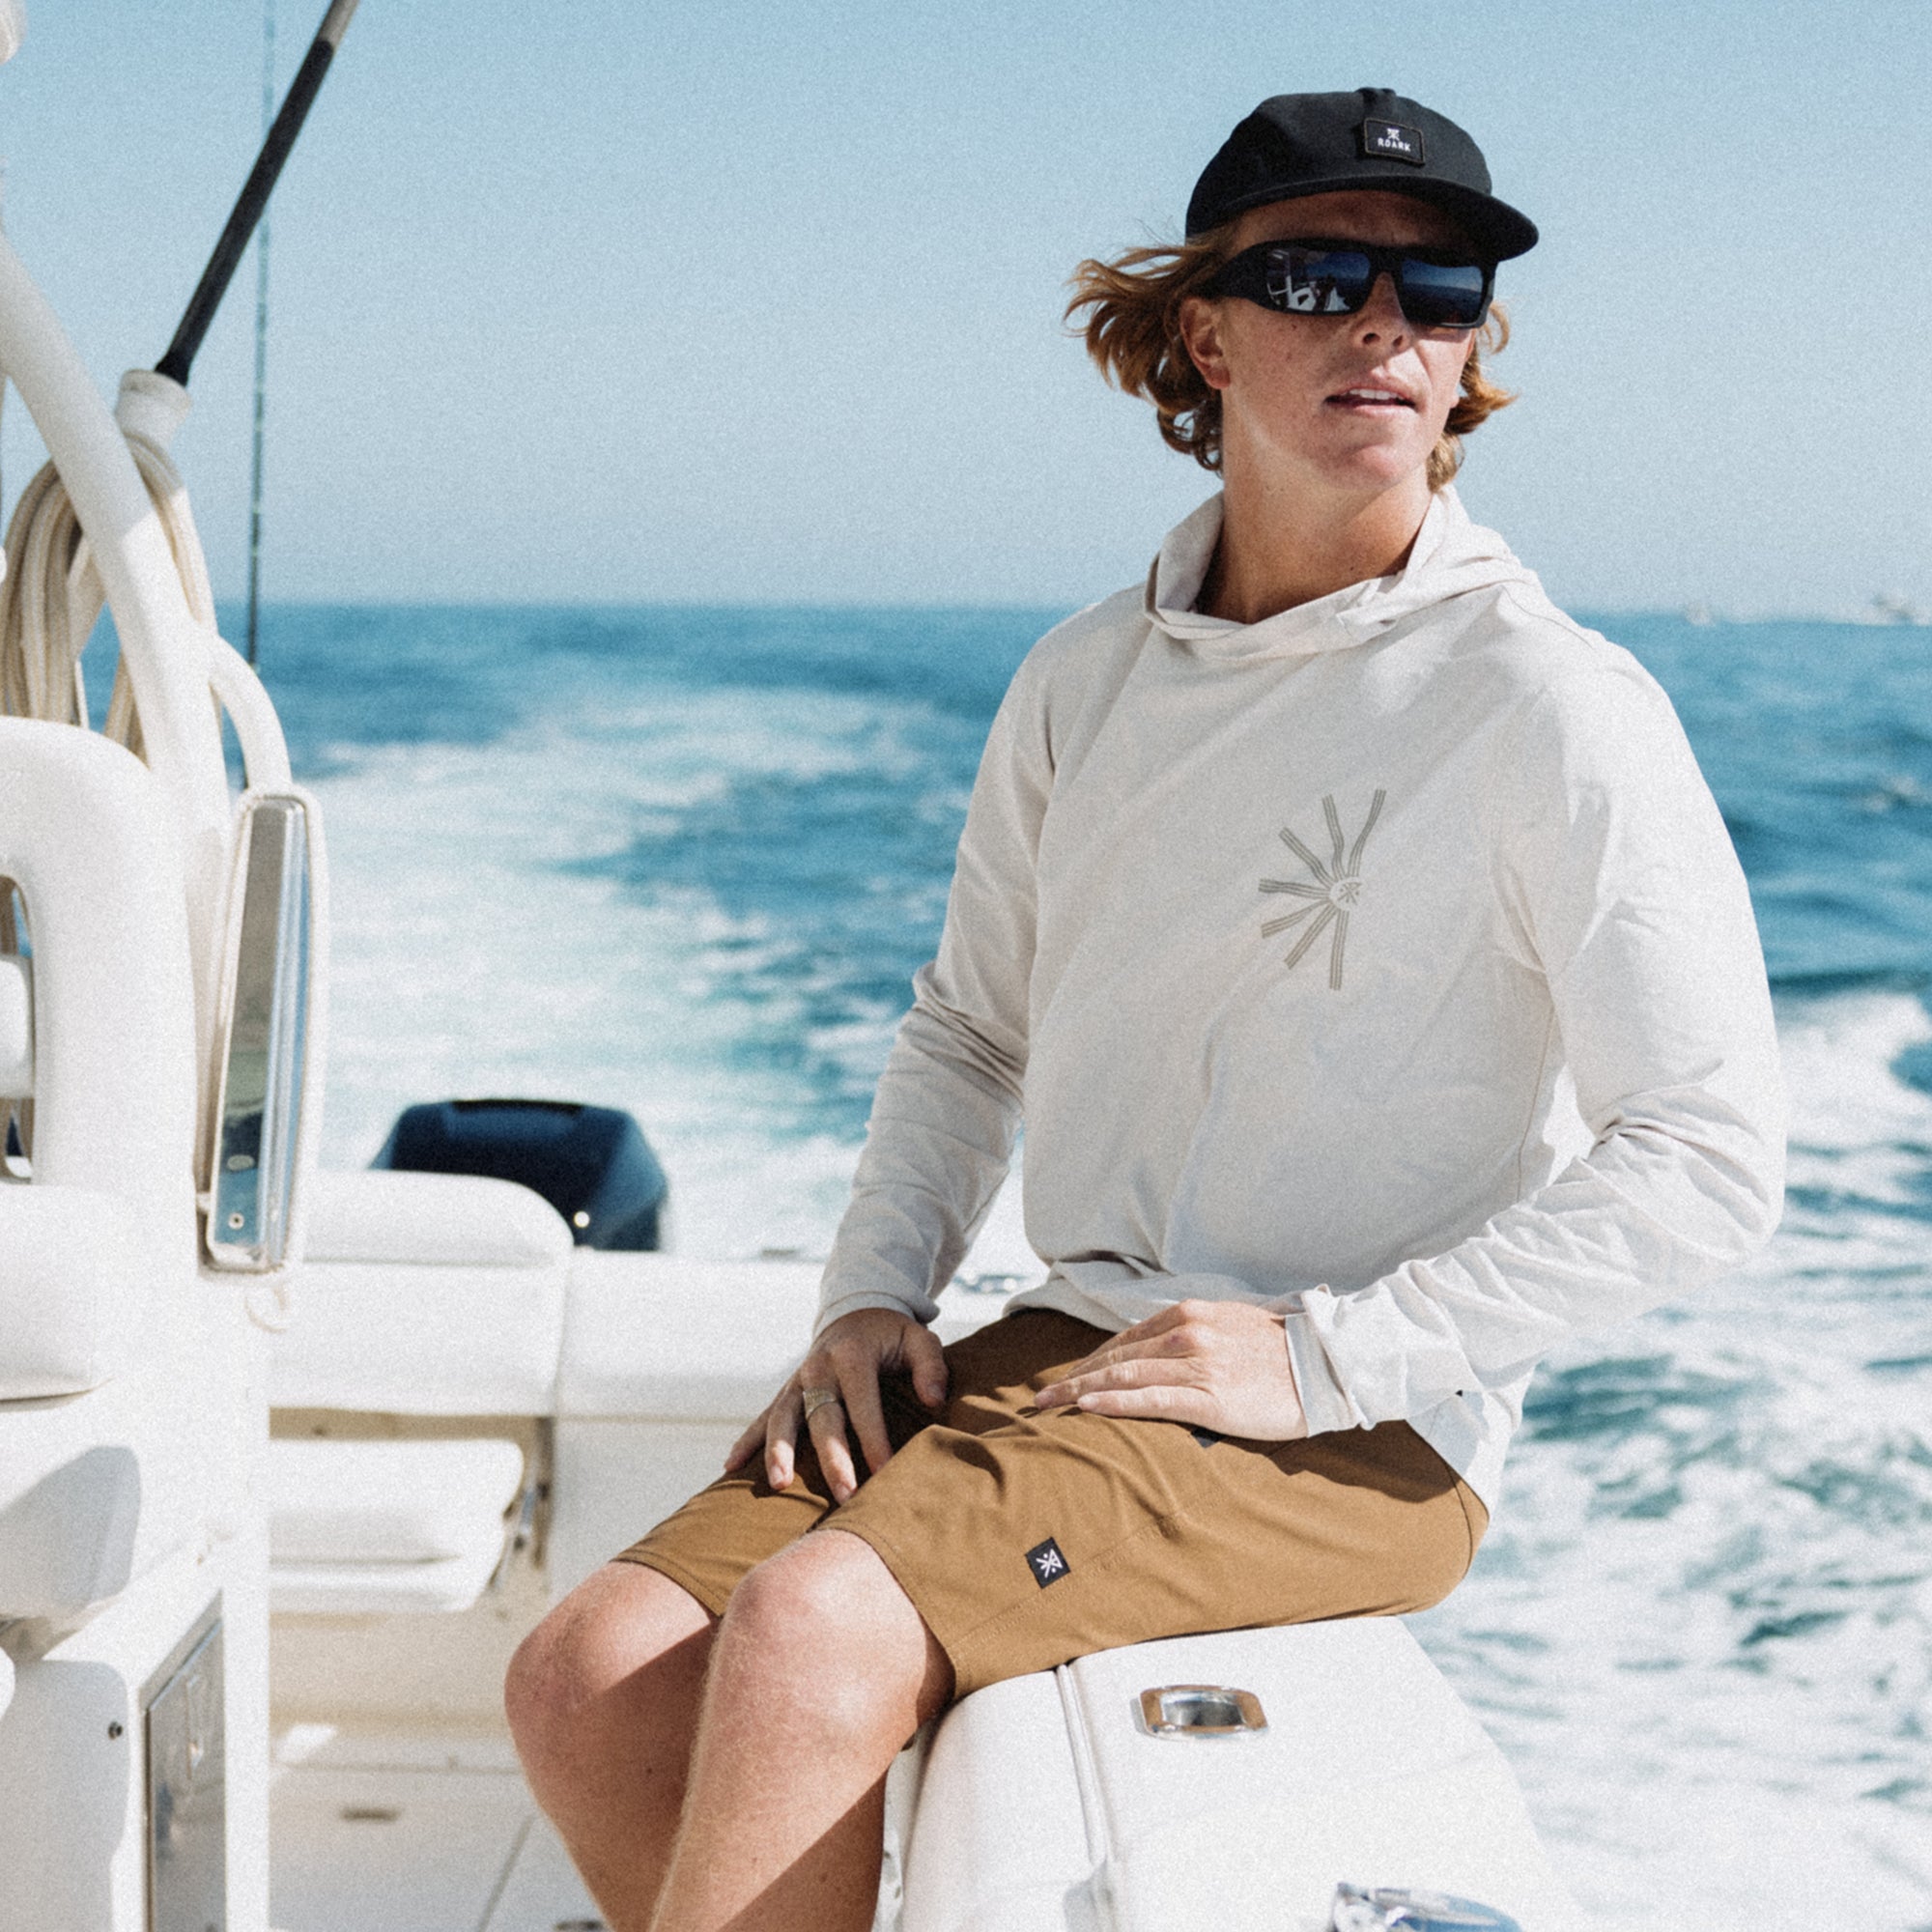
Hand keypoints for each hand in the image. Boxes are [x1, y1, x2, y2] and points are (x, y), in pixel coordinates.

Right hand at [723, 1308, 947, 1503]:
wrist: (857, 1311)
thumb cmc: (893, 1335)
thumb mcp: (919, 1338)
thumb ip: (930, 1365)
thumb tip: (932, 1399)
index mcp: (852, 1354)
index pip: (863, 1403)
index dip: (873, 1438)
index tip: (884, 1472)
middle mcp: (818, 1366)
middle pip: (822, 1416)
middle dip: (832, 1457)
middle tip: (844, 1494)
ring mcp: (798, 1380)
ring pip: (783, 1418)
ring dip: (779, 1451)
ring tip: (779, 1484)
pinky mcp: (787, 1391)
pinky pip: (764, 1417)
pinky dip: (747, 1440)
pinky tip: (731, 1466)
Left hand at [1034, 1299, 1307, 1441]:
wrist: (1326, 1366)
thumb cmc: (1283, 1352)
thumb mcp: (1232, 1325)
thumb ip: (1197, 1333)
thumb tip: (1169, 1345)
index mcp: (1190, 1316)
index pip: (1126, 1339)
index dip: (1092, 1360)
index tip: (1069, 1377)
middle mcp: (1186, 1335)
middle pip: (1116, 1358)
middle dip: (1074, 1377)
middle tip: (1042, 1396)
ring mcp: (1195, 1365)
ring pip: (1122, 1377)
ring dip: (1079, 1391)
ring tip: (1048, 1405)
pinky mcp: (1207, 1398)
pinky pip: (1149, 1400)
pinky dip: (1112, 1403)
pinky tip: (1086, 1408)